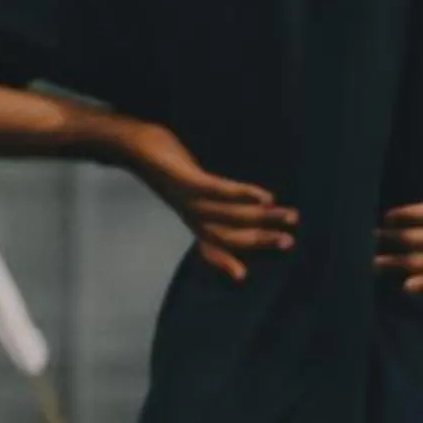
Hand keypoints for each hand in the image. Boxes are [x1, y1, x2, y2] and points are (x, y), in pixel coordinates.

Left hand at [113, 120, 295, 280]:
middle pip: (230, 236)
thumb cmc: (164, 162)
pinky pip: (219, 191)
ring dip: (263, 217)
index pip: (210, 246)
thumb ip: (208, 195)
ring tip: (289, 215)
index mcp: (192, 217)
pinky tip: (265, 195)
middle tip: (289, 242)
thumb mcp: (186, 183)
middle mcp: (192, 214)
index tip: (244, 277)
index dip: (226, 262)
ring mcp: (189, 198)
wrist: (132, 144)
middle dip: (261, 240)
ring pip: (231, 215)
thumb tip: (233, 199)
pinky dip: (244, 195)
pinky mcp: (188, 178)